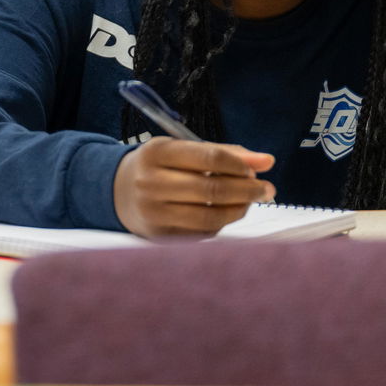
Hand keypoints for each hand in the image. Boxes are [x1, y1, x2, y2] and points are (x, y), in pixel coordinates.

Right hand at [113, 136, 275, 236]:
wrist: (118, 192)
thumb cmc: (160, 167)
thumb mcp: (181, 150)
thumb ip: (222, 152)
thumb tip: (264, 161)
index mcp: (156, 152)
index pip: (209, 157)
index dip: (241, 163)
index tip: (265, 166)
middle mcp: (151, 182)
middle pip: (212, 188)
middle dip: (248, 189)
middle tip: (267, 189)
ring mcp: (153, 211)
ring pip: (210, 215)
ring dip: (239, 209)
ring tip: (249, 202)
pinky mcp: (159, 235)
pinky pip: (202, 232)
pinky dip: (222, 223)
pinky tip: (227, 213)